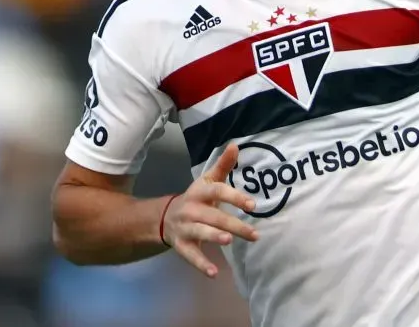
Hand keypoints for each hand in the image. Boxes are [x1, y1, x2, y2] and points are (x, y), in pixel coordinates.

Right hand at [162, 143, 258, 276]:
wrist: (164, 217)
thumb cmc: (196, 198)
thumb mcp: (207, 181)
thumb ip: (223, 165)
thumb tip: (235, 144)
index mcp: (200, 192)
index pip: (217, 191)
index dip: (234, 197)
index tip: (253, 204)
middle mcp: (191, 209)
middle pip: (213, 216)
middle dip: (233, 224)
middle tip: (254, 234)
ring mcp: (185, 227)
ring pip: (201, 233)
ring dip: (214, 237)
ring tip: (229, 241)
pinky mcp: (182, 245)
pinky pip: (190, 255)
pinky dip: (201, 264)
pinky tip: (214, 273)